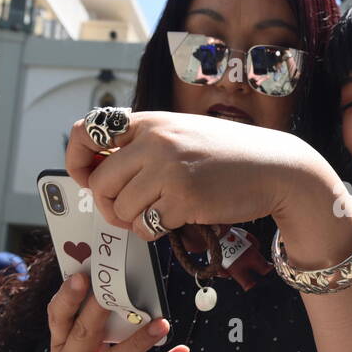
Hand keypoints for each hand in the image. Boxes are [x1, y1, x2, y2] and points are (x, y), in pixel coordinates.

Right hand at [37, 271, 190, 351]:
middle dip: (97, 312)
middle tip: (115, 289)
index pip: (59, 317)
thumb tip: (108, 287)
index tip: (80, 277)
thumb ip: (81, 321)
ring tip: (162, 323)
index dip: (67, 297)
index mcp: (61, 343)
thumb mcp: (66, 346)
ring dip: (138, 341)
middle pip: (83, 335)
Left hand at [65, 111, 319, 238]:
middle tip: (127, 210)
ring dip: (134, 221)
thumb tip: (99, 172)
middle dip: (109, 204)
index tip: (87, 177)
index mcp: (150, 121)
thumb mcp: (182, 132)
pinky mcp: (184, 200)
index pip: (86, 132)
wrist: (275, 167)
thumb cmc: (228, 154)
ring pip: (121, 209)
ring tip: (157, 214)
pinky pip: (146, 227)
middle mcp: (155, 141)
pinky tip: (175, 219)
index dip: (76, 160)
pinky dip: (155, 230)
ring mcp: (169, 170)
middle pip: (100, 182)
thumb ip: (144, 144)